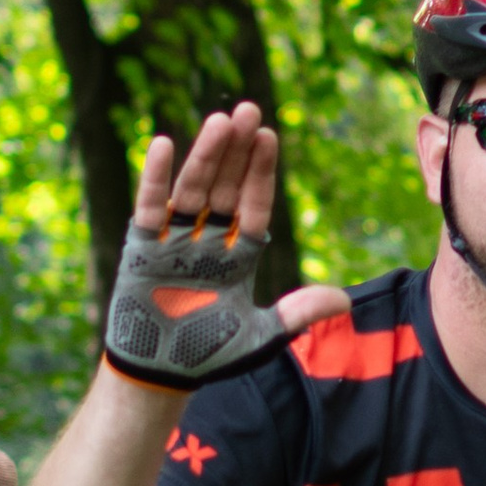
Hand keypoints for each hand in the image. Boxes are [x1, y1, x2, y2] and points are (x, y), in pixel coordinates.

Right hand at [104, 104, 348, 388]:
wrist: (160, 375)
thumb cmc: (208, 354)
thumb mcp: (260, 336)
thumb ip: (297, 314)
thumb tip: (344, 300)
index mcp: (237, 255)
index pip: (253, 205)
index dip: (260, 173)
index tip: (270, 136)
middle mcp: (207, 240)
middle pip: (225, 187)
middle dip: (237, 151)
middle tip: (249, 109)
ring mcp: (174, 242)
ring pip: (193, 190)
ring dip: (206, 156)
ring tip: (221, 120)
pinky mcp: (141, 250)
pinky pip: (149, 208)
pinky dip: (154, 179)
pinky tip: (162, 145)